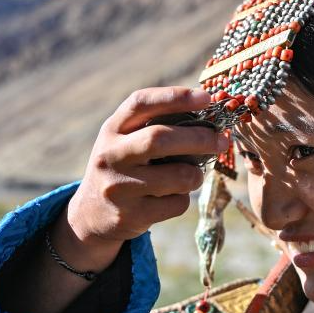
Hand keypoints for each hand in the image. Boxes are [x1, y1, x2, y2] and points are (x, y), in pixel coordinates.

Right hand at [53, 86, 229, 270]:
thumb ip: (156, 125)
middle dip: (199, 138)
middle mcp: (111, 155)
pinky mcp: (131, 215)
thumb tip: (209, 115)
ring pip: (178, 176)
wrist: (91, 215)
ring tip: (192, 176)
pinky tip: (171, 198)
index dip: (175, 97)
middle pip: (160, 139)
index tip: (206, 97)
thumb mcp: (126, 141)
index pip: (141, 103)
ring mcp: (119, 187)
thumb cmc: (124, 168)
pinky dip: (183, 199)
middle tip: (222, 140)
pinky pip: (177, 204)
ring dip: (196, 175)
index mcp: (112, 129)